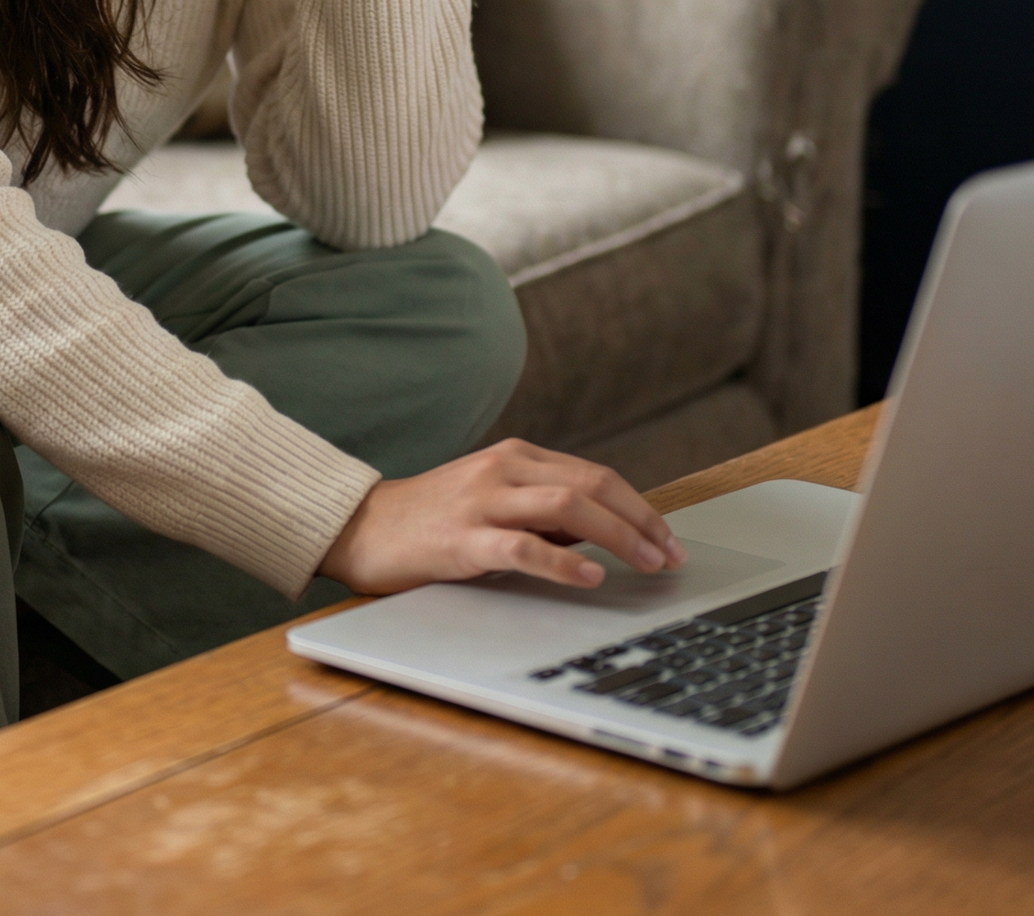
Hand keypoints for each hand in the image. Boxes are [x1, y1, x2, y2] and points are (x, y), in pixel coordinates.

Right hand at [318, 438, 687, 594]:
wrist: (362, 527)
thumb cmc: (430, 520)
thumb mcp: (492, 501)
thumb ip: (540, 511)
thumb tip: (601, 534)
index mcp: (513, 457)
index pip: (594, 475)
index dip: (640, 506)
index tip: (668, 538)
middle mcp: (502, 469)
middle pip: (591, 484)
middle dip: (642, 520)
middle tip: (671, 555)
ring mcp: (482, 501)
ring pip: (567, 506)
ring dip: (619, 536)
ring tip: (647, 564)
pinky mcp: (462, 539)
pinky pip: (523, 546)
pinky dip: (563, 560)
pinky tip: (589, 575)